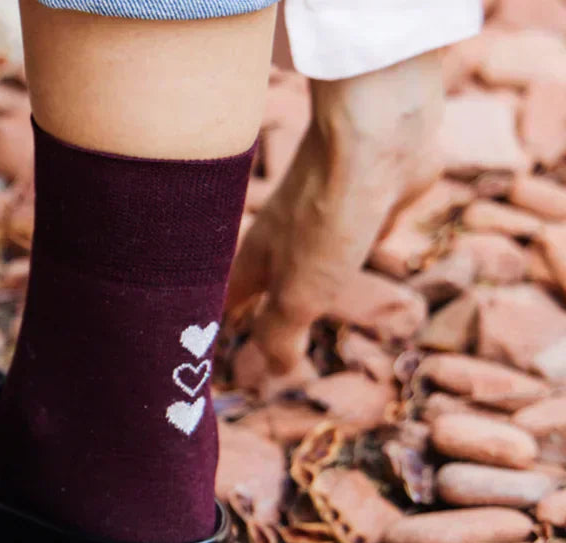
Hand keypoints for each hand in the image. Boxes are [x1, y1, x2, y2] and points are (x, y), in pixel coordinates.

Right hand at [226, 51, 444, 394]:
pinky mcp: (371, 194)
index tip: (206, 358)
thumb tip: (275, 368)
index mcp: (257, 258)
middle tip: (261, 334)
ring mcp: (325, 211)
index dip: (216, 330)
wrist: (376, 135)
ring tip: (313, 298)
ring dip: (309, 274)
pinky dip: (361, 241)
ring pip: (310, 251)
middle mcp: (283, 235)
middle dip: (261, 304)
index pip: (225, 302)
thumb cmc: (328, 214)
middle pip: (265, 277)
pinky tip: (377, 247)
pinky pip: (360, 226)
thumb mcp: (299, 291)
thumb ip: (282, 332)